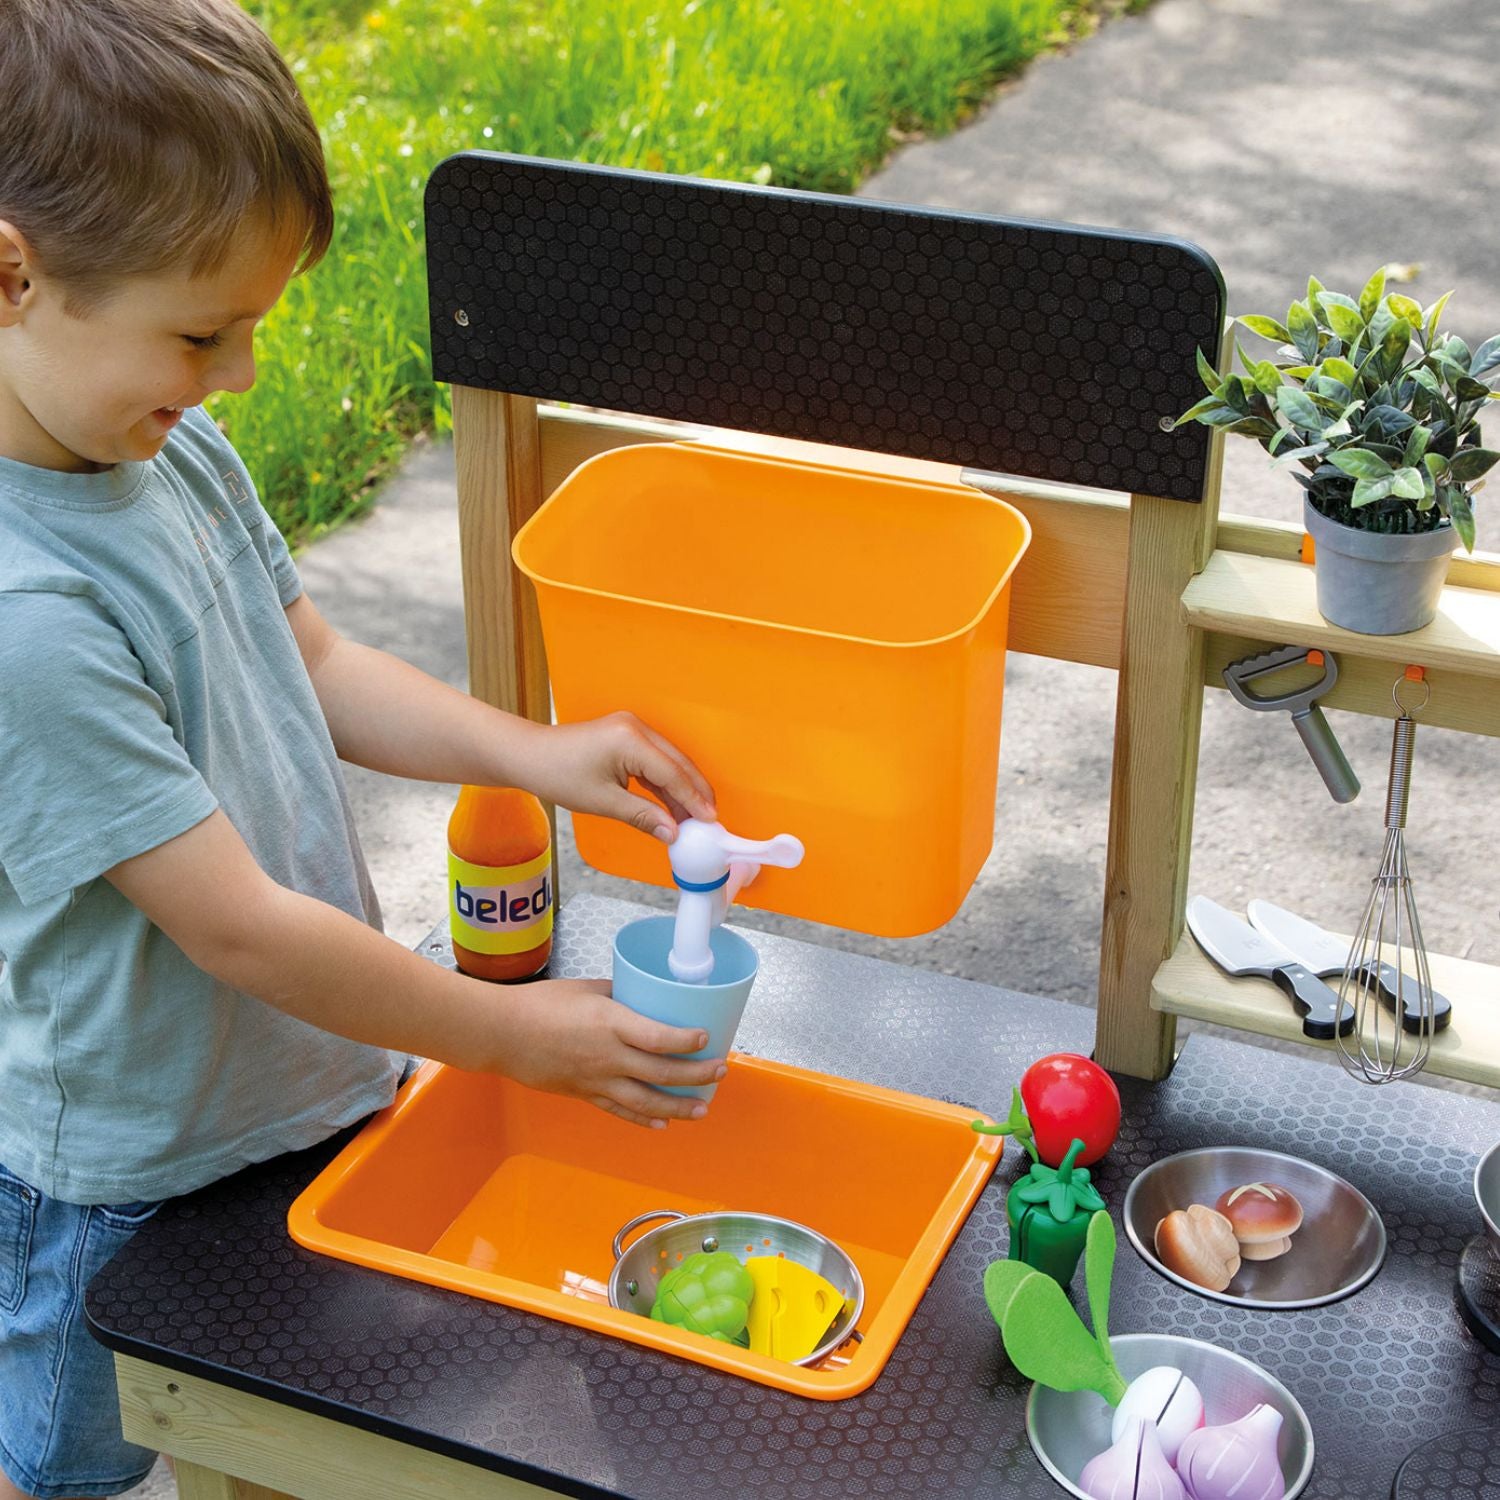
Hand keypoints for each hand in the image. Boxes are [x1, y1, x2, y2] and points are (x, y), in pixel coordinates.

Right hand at [494, 978, 727, 1127]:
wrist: (502, 1034)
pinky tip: (662, 1123)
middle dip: (697, 1075)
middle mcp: (608, 1056)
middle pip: (662, 1072)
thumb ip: (619, 995)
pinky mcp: (584, 1094)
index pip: (659, 1037)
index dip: (688, 1040)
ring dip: (678, 1107)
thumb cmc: (540, 1004)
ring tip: (702, 1109)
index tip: (707, 1037)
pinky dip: (644, 1119)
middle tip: (719, 1072)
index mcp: (610, 1023)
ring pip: (646, 1101)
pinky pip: (620, 1110)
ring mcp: (597, 1080)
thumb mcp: (586, 988)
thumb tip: (644, 995)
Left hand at [534, 712, 715, 841]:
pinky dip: (665, 783)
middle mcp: (636, 728)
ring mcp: (632, 729)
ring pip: (669, 762)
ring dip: (681, 789)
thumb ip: (643, 816)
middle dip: (695, 792)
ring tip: (694, 817)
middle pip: (678, 763)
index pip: (673, 773)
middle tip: (709, 820)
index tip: (710, 820)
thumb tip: (673, 834)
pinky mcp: (626, 736)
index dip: (693, 799)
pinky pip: (655, 760)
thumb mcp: (603, 802)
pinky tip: (672, 804)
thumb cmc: (558, 774)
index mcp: (630, 740)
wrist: (529, 755)